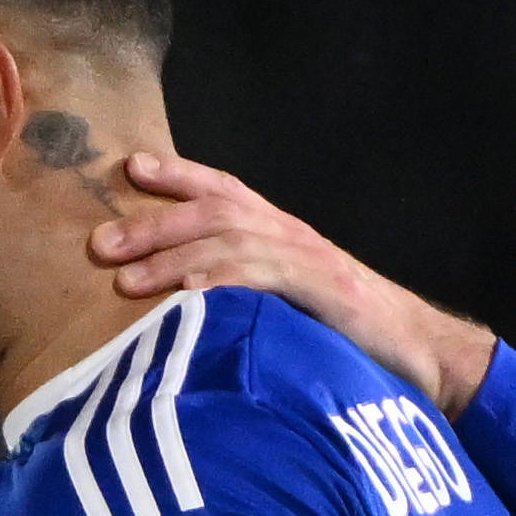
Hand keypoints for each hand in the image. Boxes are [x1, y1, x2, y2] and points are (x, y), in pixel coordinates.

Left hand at [87, 154, 496, 417]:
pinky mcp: (323, 292)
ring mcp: (307, 260)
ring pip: (232, 240)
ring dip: (173, 256)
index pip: (224, 189)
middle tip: (100, 243)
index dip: (178, 174)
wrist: (416, 349)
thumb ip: (238, 292)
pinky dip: (223, 283)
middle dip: (154, 222)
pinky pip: (266, 279)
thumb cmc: (339, 331)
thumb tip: (175, 305)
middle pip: (215, 211)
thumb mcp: (281, 301)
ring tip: (124, 278)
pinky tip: (186, 296)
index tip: (130, 166)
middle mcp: (290, 236)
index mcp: (279, 233)